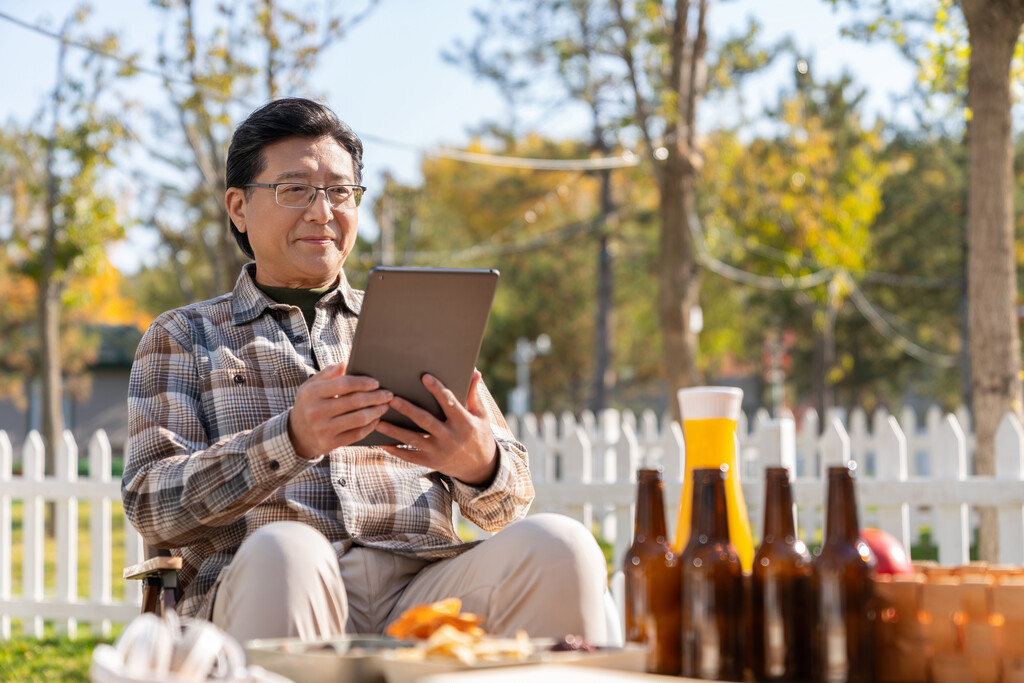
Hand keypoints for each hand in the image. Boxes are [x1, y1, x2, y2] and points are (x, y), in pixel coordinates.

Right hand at [288, 362, 392, 458]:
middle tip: (388, 395)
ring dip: (376, 411)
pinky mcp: (330, 444)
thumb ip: (328, 373)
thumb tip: (345, 363)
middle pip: (354, 402)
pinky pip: (357, 434)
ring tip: (385, 406)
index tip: (376, 383)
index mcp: (311, 393)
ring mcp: (323, 429)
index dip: (363, 383)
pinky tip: (376, 419)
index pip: (344, 384)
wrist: (296, 434)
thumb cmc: (309, 404)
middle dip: (376, 397)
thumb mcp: (311, 386)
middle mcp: (315, 412)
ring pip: (359, 419)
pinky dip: (370, 426)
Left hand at [376, 370, 498, 485]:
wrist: (481, 468)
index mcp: (464, 423)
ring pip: (413, 439)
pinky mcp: (431, 462)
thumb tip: (474, 371)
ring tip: (378, 421)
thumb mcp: (480, 415)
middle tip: (392, 399)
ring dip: (395, 431)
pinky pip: (411, 457)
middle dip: (408, 410)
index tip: (424, 377)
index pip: (450, 403)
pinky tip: (383, 444)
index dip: (438, 390)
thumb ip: (473, 394)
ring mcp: (439, 451)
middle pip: (426, 421)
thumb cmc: (479, 434)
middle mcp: (451, 437)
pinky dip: (396, 451)